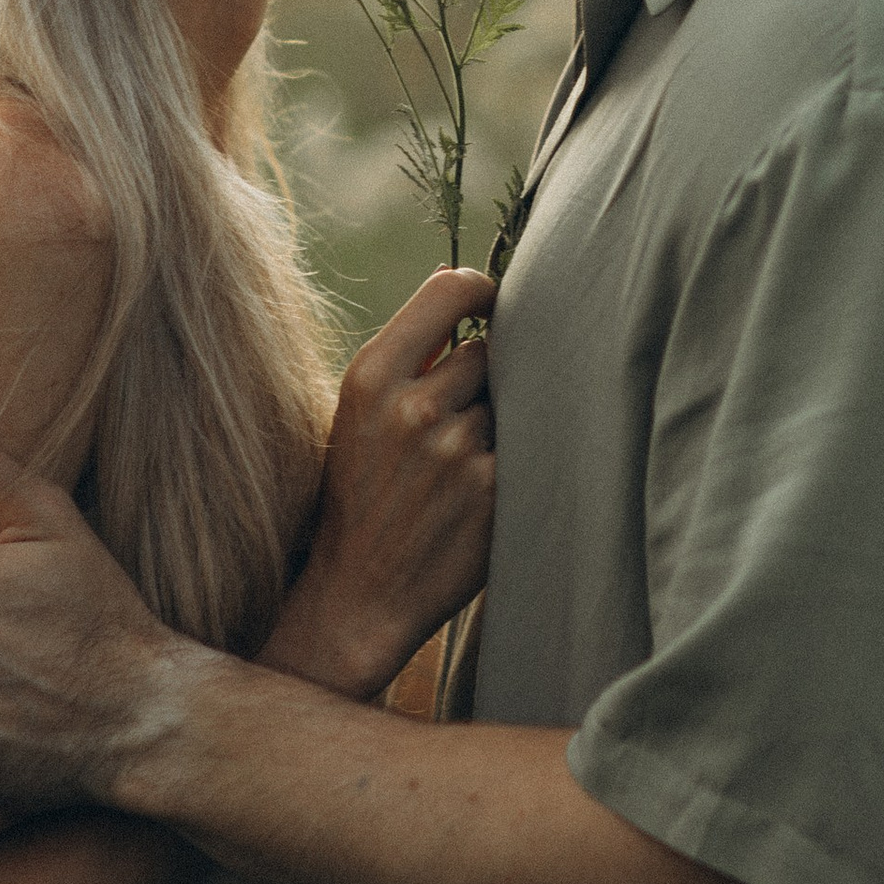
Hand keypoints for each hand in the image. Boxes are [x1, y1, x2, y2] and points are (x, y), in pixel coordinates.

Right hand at [262, 267, 495, 700]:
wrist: (359, 593)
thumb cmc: (361, 493)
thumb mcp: (358, 414)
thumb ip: (411, 356)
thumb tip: (467, 290)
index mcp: (372, 376)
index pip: (449, 290)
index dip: (480, 290)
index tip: (489, 303)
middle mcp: (414, 407)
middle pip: (488, 351)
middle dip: (480, 380)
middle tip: (451, 424)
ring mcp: (457, 451)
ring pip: (509, 402)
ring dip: (494, 426)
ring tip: (455, 468)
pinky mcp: (494, 492)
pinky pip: (525, 446)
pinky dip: (509, 464)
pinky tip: (474, 494)